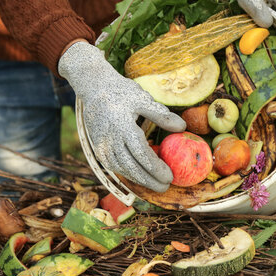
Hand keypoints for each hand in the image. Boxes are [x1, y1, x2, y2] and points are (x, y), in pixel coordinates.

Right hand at [58, 41, 185, 191]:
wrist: (93, 88)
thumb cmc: (121, 92)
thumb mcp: (143, 99)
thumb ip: (162, 115)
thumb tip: (183, 128)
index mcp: (123, 127)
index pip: (141, 154)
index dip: (156, 168)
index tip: (169, 176)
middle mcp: (110, 139)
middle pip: (131, 167)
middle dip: (149, 180)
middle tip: (165, 187)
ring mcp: (102, 145)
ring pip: (121, 169)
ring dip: (138, 179)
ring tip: (155, 184)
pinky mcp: (98, 147)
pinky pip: (113, 166)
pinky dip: (127, 173)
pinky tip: (139, 176)